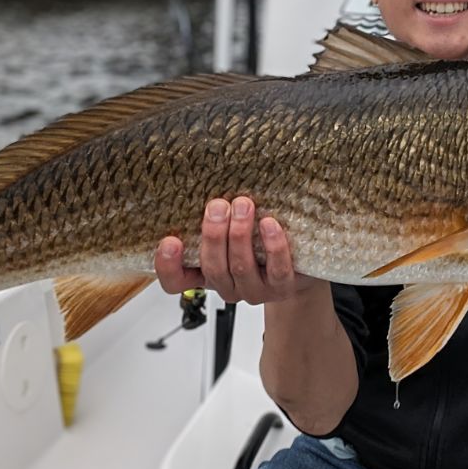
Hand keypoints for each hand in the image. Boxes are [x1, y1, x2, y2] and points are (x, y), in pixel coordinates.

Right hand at [155, 197, 324, 304]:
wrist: (299, 266)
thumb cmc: (258, 244)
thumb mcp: (229, 231)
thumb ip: (214, 218)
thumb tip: (205, 177)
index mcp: (206, 274)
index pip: (176, 281)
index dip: (168, 266)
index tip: (170, 240)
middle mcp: (228, 287)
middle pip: (212, 268)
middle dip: (213, 235)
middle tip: (217, 206)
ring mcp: (255, 290)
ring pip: (241, 268)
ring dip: (240, 235)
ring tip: (243, 205)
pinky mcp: (283, 287)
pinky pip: (277, 270)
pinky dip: (272, 246)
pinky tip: (270, 224)